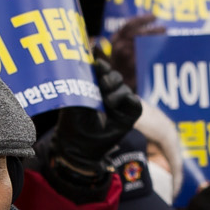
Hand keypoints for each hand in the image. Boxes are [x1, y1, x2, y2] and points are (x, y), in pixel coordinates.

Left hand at [53, 62, 142, 185]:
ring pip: (125, 89)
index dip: (102, 66)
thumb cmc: (73, 123)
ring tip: (107, 102)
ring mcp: (119, 105)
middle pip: (116, 77)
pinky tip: (123, 102)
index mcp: (95, 87)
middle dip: (110, 78)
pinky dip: (131, 100)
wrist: (79, 147)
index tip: (97, 64)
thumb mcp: (75, 100)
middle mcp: (108, 94)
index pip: (102, 71)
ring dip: (117, 92)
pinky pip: (136, 104)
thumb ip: (83, 82)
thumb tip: (89, 62)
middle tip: (103, 85)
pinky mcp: (128, 116)